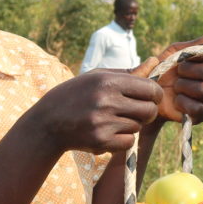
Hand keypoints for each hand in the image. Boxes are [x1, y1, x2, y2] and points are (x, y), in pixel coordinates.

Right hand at [29, 69, 161, 154]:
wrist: (47, 122)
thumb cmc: (75, 95)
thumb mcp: (97, 77)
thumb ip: (128, 72)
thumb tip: (154, 61)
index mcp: (107, 81)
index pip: (150, 89)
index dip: (155, 94)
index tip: (151, 97)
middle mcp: (106, 101)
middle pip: (149, 110)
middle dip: (147, 112)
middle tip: (137, 111)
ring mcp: (103, 122)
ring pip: (138, 126)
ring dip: (131, 125)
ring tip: (113, 120)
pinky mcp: (100, 141)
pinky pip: (129, 142)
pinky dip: (123, 140)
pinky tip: (109, 133)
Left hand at [135, 28, 202, 122]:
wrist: (146, 94)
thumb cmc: (162, 70)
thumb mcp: (175, 52)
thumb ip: (196, 43)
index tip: (187, 56)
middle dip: (188, 70)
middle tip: (177, 72)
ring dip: (183, 86)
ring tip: (174, 88)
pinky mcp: (202, 115)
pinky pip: (199, 108)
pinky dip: (183, 103)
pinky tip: (176, 101)